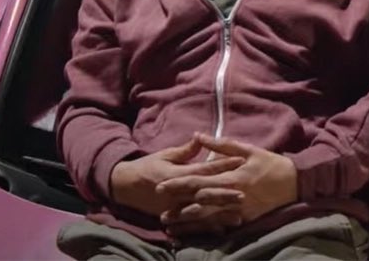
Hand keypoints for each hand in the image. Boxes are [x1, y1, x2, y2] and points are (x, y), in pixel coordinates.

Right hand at [109, 138, 244, 216]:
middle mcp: (176, 191)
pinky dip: (205, 227)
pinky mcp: (171, 216)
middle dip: (224, 193)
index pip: (203, 168)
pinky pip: (191, 223)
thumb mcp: (165, 155)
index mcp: (177, 173)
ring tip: (238, 214)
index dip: (221, 164)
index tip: (239, 160)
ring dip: (218, 213)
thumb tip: (200, 138)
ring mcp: (174, 206)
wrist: (124, 186)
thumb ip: (185, 150)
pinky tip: (221, 229)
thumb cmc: (148, 166)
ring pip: (200, 210)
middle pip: (204, 193)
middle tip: (243, 193)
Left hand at [157, 133, 298, 226]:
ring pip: (208, 218)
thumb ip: (222, 145)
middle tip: (160, 214)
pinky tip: (194, 233)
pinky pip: (222, 225)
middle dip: (178, 209)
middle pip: (199, 204)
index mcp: (230, 177)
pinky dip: (206, 230)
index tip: (160, 186)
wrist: (294, 183)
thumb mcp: (248, 150)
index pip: (198, 181)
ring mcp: (237, 210)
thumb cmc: (271, 163)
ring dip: (188, 223)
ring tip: (171, 227)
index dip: (178, 185)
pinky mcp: (244, 219)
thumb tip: (199, 135)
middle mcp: (231, 196)